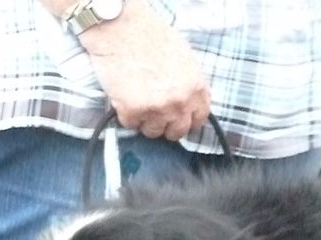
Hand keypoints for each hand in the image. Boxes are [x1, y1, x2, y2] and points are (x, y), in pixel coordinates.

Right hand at [78, 0, 210, 141]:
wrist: (122, 27)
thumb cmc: (150, 36)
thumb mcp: (183, 59)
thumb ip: (188, 85)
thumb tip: (187, 105)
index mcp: (196, 89)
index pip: (198, 119)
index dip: (186, 120)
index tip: (177, 118)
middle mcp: (180, 102)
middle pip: (176, 131)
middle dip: (165, 124)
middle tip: (153, 110)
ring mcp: (157, 109)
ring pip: (152, 131)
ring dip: (144, 119)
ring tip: (136, 96)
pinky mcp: (133, 111)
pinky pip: (130, 124)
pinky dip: (125, 113)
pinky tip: (124, 93)